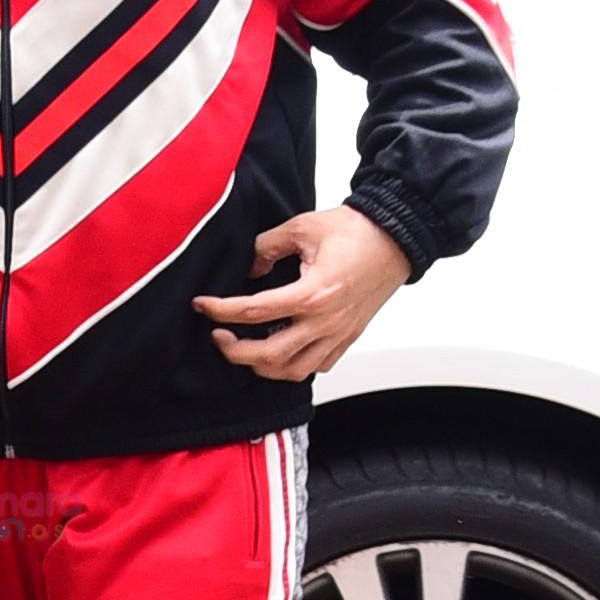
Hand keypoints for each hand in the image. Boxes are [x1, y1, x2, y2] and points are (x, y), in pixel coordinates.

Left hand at [195, 205, 408, 381]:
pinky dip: (292, 367)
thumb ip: (266, 247)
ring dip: (261, 366)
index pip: (254, 311)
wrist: (396, 239)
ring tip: (244, 350)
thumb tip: (248, 268)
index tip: (202, 305)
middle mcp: (325, 322)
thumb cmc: (357, 232)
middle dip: (234, 351)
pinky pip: (316, 367)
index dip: (221, 310)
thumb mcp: (303, 227)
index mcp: (313, 293)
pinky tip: (279, 353)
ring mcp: (338, 334)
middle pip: (268, 355)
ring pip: (292, 371)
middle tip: (218, 336)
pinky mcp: (348, 338)